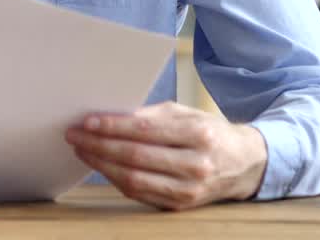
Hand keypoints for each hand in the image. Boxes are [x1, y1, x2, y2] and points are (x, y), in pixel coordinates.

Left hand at [65, 101, 266, 210]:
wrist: (243, 164)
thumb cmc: (209, 132)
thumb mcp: (186, 113)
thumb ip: (151, 115)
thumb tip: (111, 116)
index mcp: (198, 135)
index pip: (145, 131)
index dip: (112, 127)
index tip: (87, 121)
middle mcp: (195, 165)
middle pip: (135, 157)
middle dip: (99, 145)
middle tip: (75, 135)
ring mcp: (188, 190)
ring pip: (133, 179)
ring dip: (101, 165)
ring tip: (83, 150)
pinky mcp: (180, 206)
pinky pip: (139, 193)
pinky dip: (116, 179)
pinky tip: (102, 166)